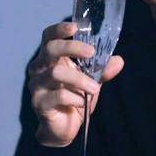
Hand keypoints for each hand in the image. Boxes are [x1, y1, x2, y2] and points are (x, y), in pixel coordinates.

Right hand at [26, 21, 123, 146]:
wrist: (63, 128)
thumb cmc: (74, 99)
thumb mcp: (91, 82)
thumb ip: (102, 71)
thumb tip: (119, 60)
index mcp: (50, 59)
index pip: (49, 37)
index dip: (59, 30)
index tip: (75, 27)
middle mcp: (39, 69)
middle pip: (50, 49)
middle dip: (72, 47)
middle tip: (91, 52)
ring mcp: (37, 86)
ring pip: (56, 73)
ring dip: (80, 79)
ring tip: (95, 89)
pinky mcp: (39, 103)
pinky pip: (58, 96)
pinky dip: (74, 98)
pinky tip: (81, 103)